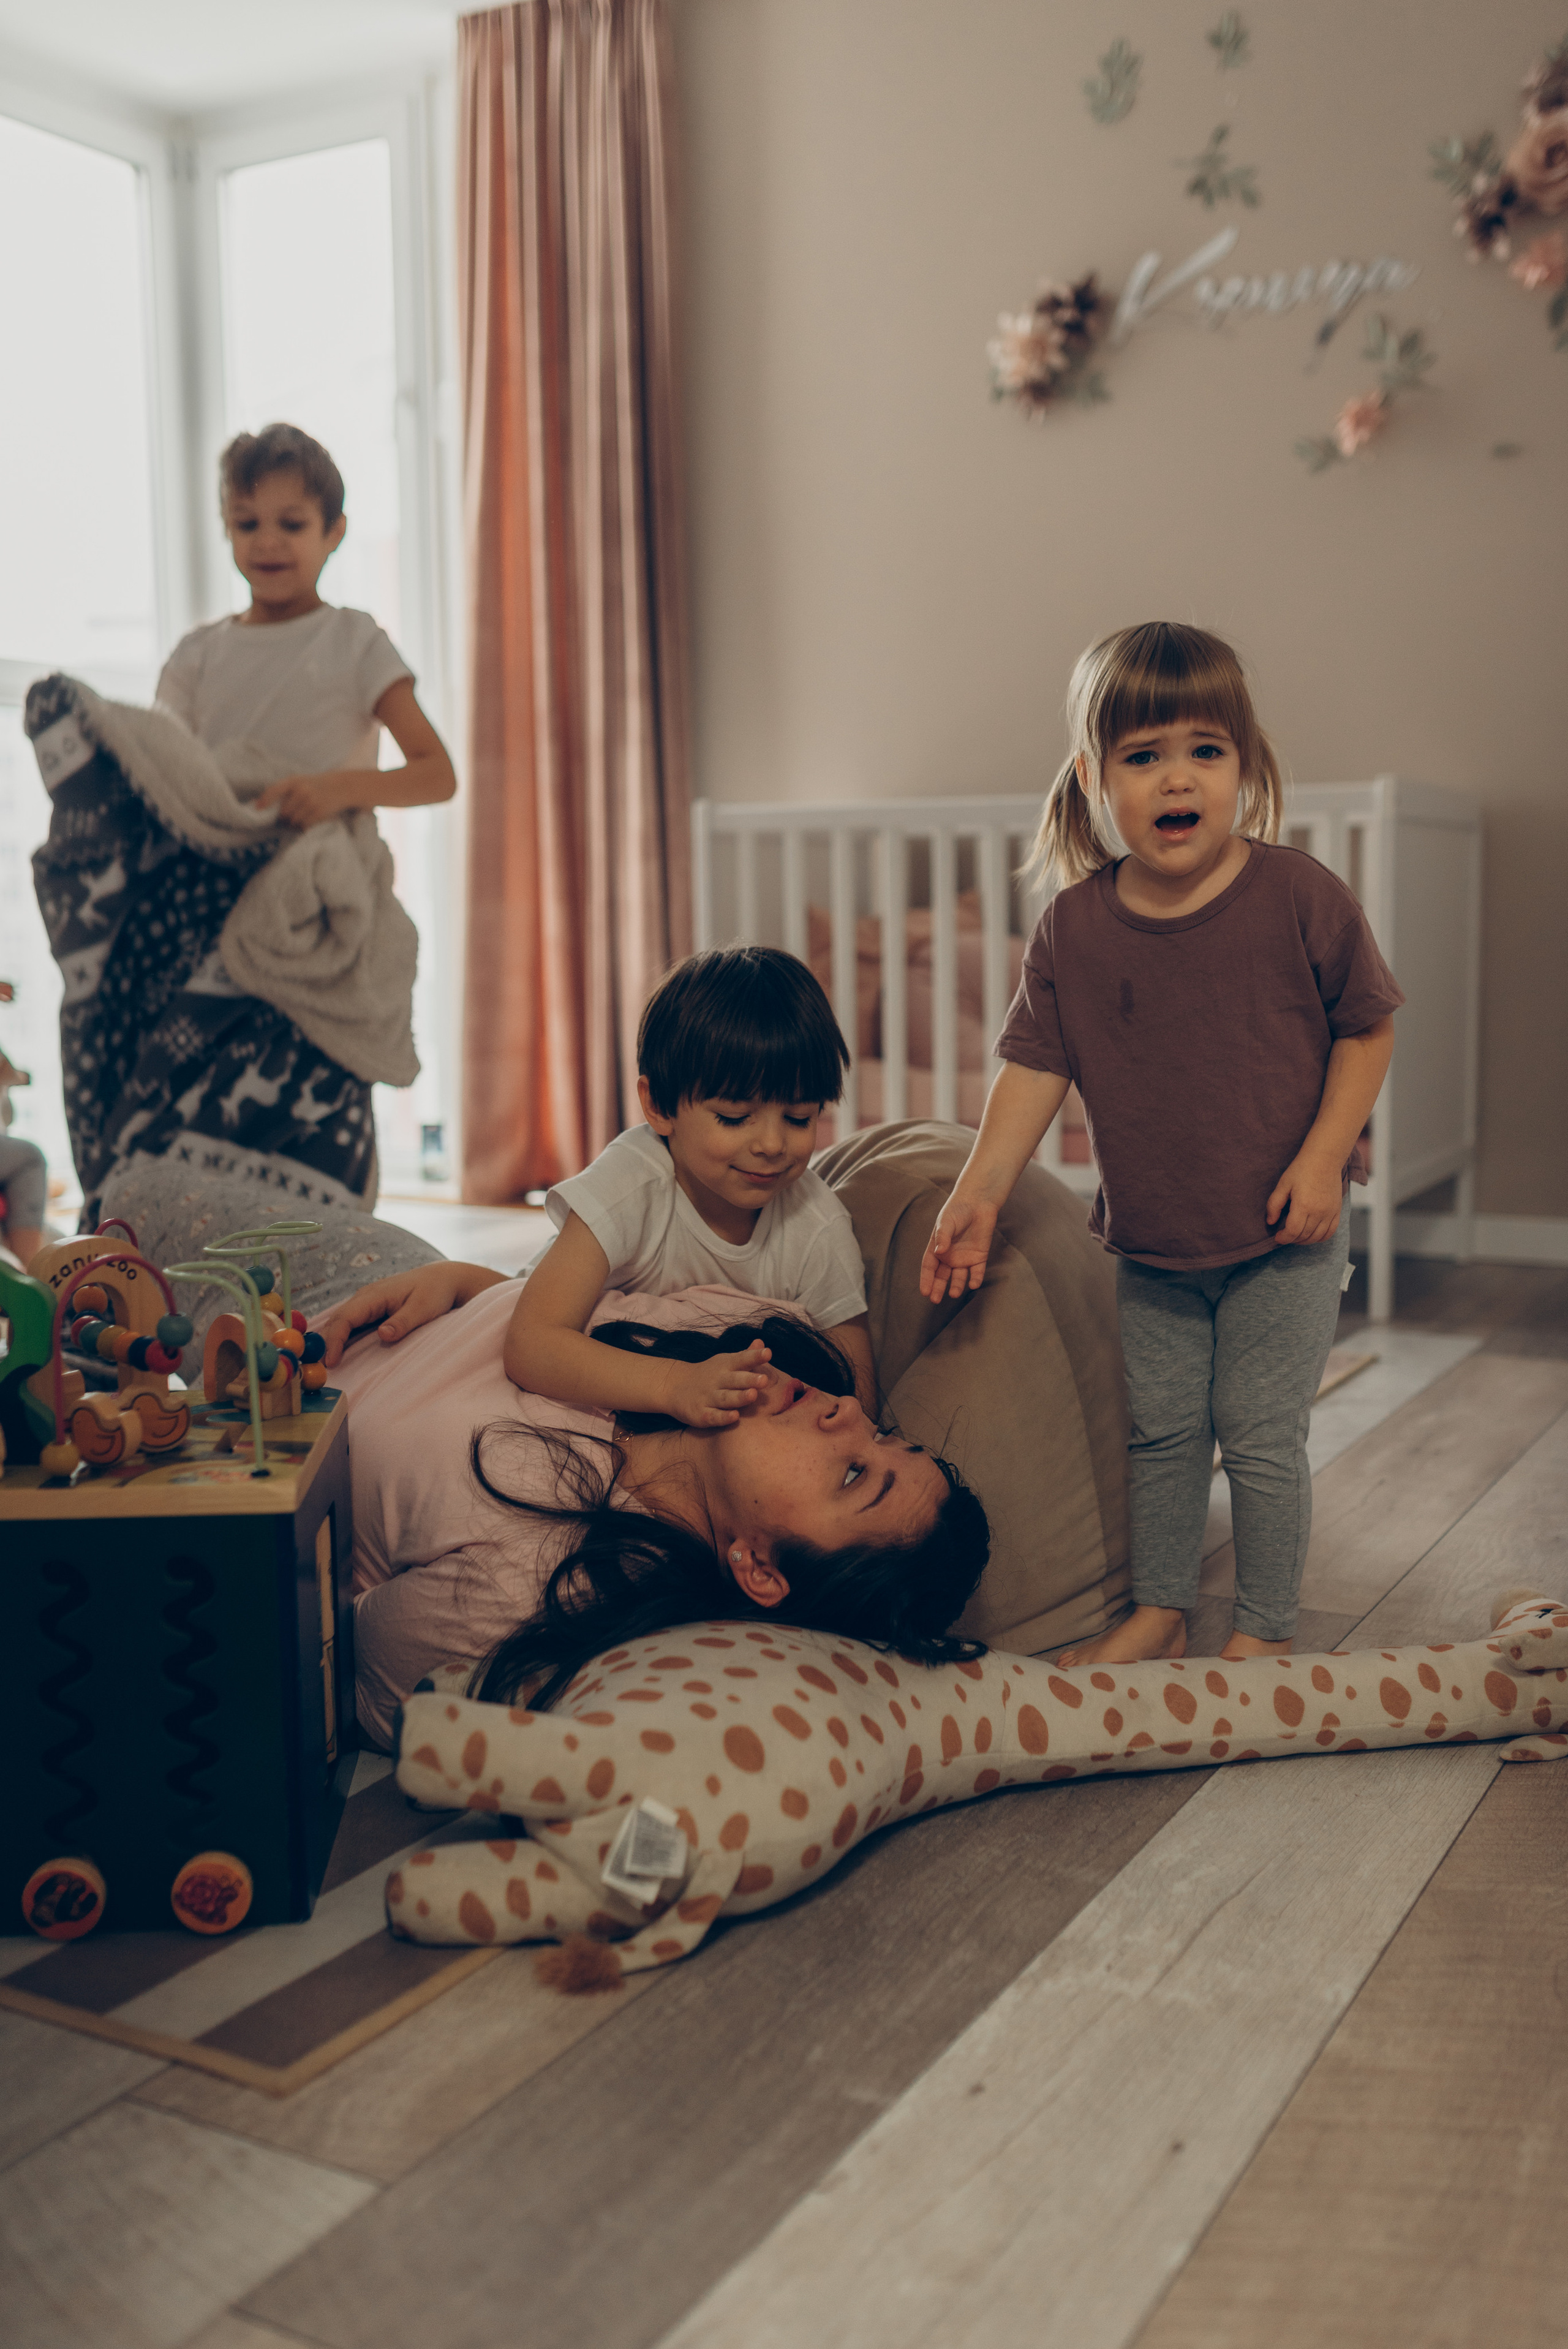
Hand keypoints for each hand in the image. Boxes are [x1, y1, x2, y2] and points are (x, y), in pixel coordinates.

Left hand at [254, 772, 361, 828]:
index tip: (257, 809)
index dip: (264, 801)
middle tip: (283, 822)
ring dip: (292, 826)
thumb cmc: (317, 785)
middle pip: (283, 812)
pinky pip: (304, 825)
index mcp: (294, 780)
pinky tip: (304, 824)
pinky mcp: (319, 812)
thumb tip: (260, 804)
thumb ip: (283, 790)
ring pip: (293, 821)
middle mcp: (301, 790)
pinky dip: (302, 828)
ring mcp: (311, 801)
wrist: (343, 787)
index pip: (274, 791)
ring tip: (294, 824)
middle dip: (282, 820)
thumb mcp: (301, 781)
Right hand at [318, 1264, 472, 1365]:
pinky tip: (336, 1350)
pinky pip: (350, 1322)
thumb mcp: (423, 1308)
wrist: (444, 1279)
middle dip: (325, 1342)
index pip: (346, 1317)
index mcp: (376, 1294)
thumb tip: (382, 1334)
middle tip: (319, 1369)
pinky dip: (340, 1336)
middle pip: (337, 1319)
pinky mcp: (372, 1308)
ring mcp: (367, 1301)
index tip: (331, 1361)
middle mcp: (366, 1296)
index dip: (335, 1339)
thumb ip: (402, 1322)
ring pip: (341, 1320)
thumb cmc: (435, 1292)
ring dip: (330, 1339)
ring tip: (322, 1363)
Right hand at [661, 1341, 771, 1427]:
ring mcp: (708, 1397)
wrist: (673, 1386)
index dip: (754, 1356)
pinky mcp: (700, 1414)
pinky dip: (723, 1417)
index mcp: (725, 1366)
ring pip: (725, 1398)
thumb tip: (762, 1343)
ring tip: (753, 1395)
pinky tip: (734, 1417)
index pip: (741, 1359)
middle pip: (735, 1380)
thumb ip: (745, 1355)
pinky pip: (713, 1416)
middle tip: (764, 1379)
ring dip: (739, 1397)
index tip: (767, 1353)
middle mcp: (717, 1380)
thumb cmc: (709, 1374)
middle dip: (749, 1379)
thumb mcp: (725, 1362)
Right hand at [920, 1191, 997, 1300]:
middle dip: (938, 1288)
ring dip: (956, 1285)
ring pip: (959, 1276)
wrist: (977, 1203)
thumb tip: (939, 1252)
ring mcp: (964, 1257)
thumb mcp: (946, 1222)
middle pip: (941, 1276)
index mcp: (937, 1248)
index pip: (929, 1267)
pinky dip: (975, 1278)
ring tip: (954, 1294)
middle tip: (935, 1300)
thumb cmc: (957, 1211)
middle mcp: (949, 1256)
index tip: (924, 1292)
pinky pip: (977, 1271)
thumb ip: (943, 1237)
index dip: (926, 1279)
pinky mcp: (979, 1256)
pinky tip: (973, 1284)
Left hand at [1266, 1151, 1343, 1244]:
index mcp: (1303, 1205)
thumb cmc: (1302, 1169)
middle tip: (1284, 1235)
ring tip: (1296, 1237)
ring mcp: (1330, 1212)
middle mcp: (1319, 1212)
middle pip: (1304, 1236)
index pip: (1293, 1231)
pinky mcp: (1337, 1211)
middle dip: (1292, 1239)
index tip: (1277, 1237)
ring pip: (1317, 1237)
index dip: (1283, 1238)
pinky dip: (1320, 1238)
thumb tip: (1270, 1222)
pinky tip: (1311, 1235)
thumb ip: (1274, 1204)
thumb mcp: (1283, 1184)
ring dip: (1305, 1241)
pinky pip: (1330, 1232)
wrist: (1324, 1159)